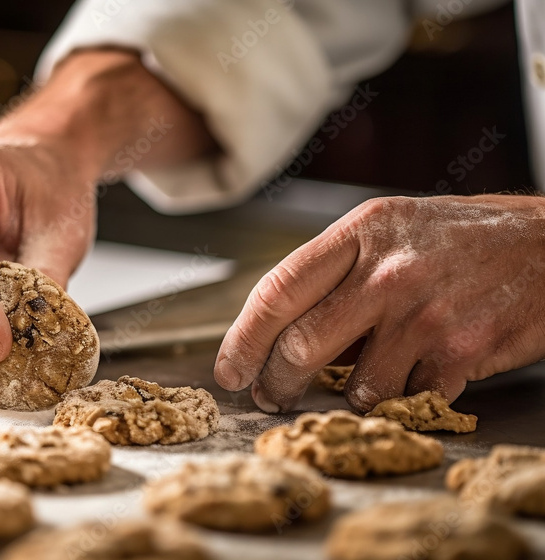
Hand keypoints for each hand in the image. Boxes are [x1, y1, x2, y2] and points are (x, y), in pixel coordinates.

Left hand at [214, 195, 544, 412]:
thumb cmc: (466, 238)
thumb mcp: (395, 229)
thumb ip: (340, 272)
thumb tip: (283, 334)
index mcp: (363, 232)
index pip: (278, 290)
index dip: (243, 338)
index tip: (229, 369)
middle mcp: (388, 271)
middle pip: (301, 344)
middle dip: (276, 381)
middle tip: (270, 396)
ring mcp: (426, 314)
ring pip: (355, 384)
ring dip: (350, 395)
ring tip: (366, 380)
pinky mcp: (461, 352)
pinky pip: (407, 398)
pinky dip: (402, 399)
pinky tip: (414, 377)